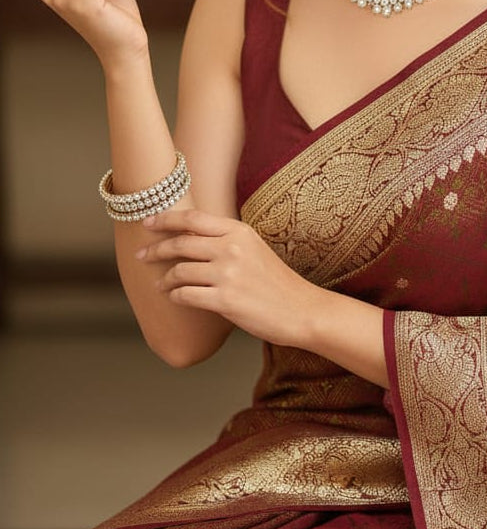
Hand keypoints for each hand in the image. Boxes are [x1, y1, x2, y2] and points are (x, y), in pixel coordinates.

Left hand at [136, 209, 321, 348]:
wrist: (301, 309)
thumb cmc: (277, 283)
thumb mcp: (254, 249)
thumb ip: (226, 241)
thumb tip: (191, 239)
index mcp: (239, 232)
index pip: (193, 218)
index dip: (165, 218)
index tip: (148, 222)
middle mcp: (232, 248)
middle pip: (181, 243)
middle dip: (155, 249)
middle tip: (142, 256)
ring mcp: (228, 274)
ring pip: (179, 271)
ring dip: (164, 279)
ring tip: (160, 285)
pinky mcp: (225, 301)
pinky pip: (186, 295)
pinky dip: (175, 296)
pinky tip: (175, 298)